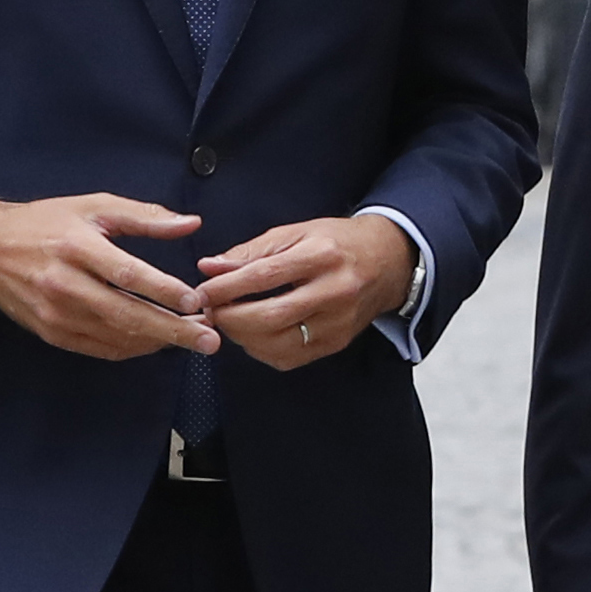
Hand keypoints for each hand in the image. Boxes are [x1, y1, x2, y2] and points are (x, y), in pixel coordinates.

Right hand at [0, 195, 217, 360]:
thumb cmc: (44, 223)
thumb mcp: (93, 206)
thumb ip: (143, 216)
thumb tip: (191, 223)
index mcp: (77, 247)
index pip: (128, 274)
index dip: (164, 291)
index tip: (197, 302)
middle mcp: (64, 284)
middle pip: (126, 314)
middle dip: (172, 331)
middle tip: (209, 340)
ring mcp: (56, 314)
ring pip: (115, 336)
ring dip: (157, 342)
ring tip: (193, 340)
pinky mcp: (51, 332)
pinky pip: (99, 348)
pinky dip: (131, 348)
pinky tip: (156, 342)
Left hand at [195, 215, 414, 370]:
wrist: (388, 262)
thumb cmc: (337, 243)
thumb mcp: (296, 233)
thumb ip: (251, 252)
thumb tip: (209, 268)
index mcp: (321, 256)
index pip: (264, 277)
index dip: (226, 288)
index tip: (201, 292)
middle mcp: (334, 291)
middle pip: (270, 316)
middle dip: (230, 318)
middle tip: (211, 311)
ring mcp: (338, 322)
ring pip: (278, 343)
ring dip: (242, 337)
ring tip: (229, 322)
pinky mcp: (337, 342)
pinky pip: (290, 358)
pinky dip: (262, 350)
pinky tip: (253, 336)